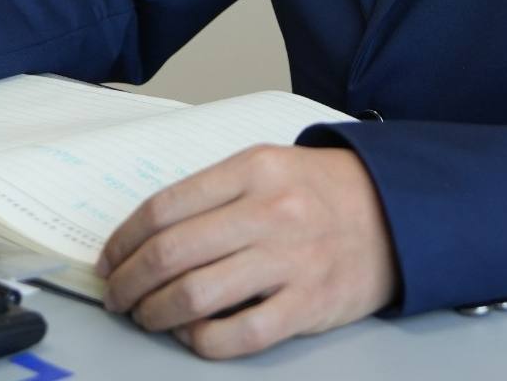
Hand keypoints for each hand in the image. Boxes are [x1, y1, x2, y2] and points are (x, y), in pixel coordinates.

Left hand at [97, 143, 397, 358]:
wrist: (396, 211)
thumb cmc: (323, 190)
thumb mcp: (271, 165)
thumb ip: (216, 192)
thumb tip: (150, 235)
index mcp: (254, 169)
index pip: (165, 208)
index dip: (124, 240)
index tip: (110, 259)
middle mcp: (269, 211)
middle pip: (170, 254)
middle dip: (129, 283)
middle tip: (117, 296)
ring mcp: (289, 259)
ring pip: (194, 297)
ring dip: (154, 314)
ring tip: (146, 317)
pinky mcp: (306, 304)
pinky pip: (237, 335)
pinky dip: (200, 341)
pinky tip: (191, 334)